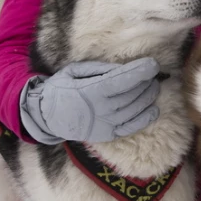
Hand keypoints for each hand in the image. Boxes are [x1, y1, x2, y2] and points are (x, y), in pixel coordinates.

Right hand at [20, 58, 159, 144]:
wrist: (46, 117)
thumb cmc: (60, 89)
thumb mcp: (73, 71)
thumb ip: (98, 68)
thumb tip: (122, 68)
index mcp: (91, 90)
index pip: (122, 80)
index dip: (140, 72)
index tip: (153, 64)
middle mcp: (100, 109)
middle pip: (132, 94)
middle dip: (146, 82)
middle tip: (152, 74)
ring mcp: (105, 124)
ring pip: (135, 110)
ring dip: (148, 97)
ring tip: (154, 87)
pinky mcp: (107, 135)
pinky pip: (131, 128)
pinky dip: (145, 118)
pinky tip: (154, 109)